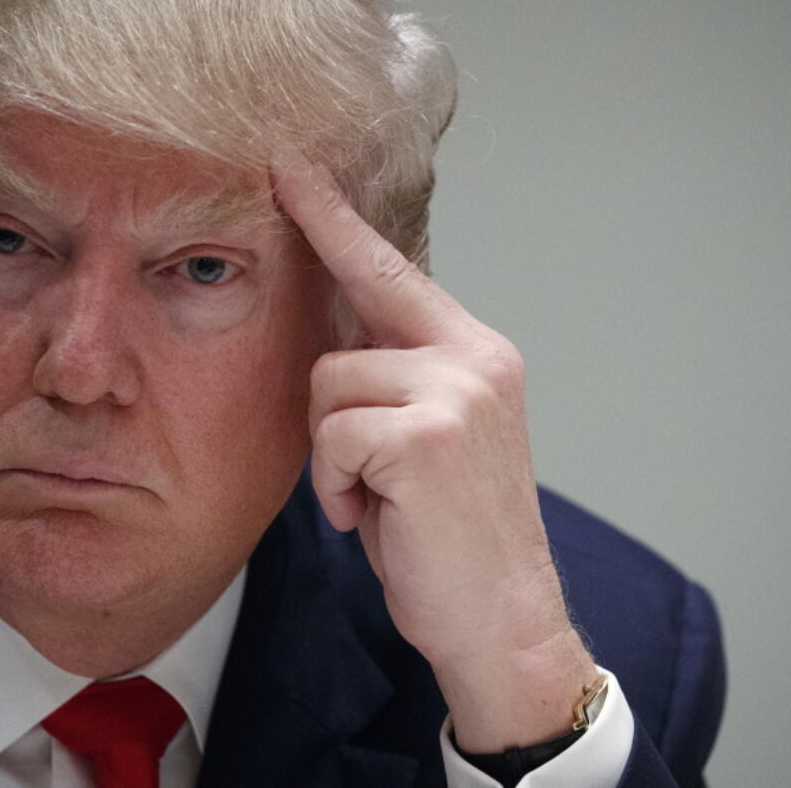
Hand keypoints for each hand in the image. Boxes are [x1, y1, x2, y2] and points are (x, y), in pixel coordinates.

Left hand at [273, 152, 596, 751]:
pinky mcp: (429, 435)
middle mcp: (476, 356)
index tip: (289, 169)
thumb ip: (395, 377)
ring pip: (328, 385)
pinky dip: (336, 486)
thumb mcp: (428, 439)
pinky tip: (369, 516)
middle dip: (329, 406)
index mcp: (477, 351)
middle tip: (360, 468)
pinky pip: (333, 435)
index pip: (392, 268)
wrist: (501, 620)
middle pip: (343, 334)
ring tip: (373, 499)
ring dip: (332, 455)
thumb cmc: (452, 536)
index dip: (334, 220)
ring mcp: (458, 390)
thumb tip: (333, 343)